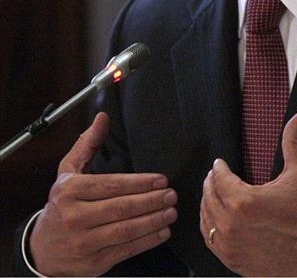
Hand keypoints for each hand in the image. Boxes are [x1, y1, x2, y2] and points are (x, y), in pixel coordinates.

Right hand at [30, 112, 176, 276]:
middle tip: (171, 194)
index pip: (111, 185)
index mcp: (70, 191)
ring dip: (153, 221)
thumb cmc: (60, 204)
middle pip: (121, 208)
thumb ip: (88, 143)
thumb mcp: (68, 171)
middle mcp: (75, 217)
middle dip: (151, 201)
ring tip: (171, 211)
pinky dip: (146, 242)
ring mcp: (84, 242)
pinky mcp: (93, 263)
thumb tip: (103, 117)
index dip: (140, 183)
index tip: (161, 179)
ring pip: (125, 230)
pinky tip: (161, 232)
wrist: (41, 249)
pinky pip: (124, 250)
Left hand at [200, 109, 296, 275]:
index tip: (220, 163)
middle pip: (209, 194)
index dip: (219, 168)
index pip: (219, 177)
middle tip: (215, 175)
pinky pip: (208, 237)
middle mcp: (230, 222)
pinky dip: (208, 223)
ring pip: (205, 215)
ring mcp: (227, 243)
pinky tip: (213, 216)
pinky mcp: (229, 258)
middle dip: (211, 182)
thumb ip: (294, 142)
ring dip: (207, 200)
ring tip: (212, 192)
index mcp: (243, 200)